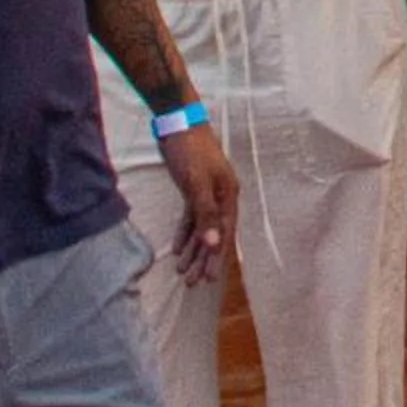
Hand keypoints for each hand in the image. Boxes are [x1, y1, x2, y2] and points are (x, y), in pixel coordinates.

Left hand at [157, 125, 236, 285]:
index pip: (225, 234)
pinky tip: (177, 248)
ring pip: (202, 228)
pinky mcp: (192, 189)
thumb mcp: (197, 184)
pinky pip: (191, 217)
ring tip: (181, 271)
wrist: (178, 122)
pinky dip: (185, 233)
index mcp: (228, 197)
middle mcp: (221, 198)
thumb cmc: (190, 152)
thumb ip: (206, 214)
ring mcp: (207, 194)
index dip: (217, 258)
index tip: (210, 280)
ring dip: (193, 249)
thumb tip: (214, 244)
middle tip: (192, 284)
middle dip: (203, 260)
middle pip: (214, 235)